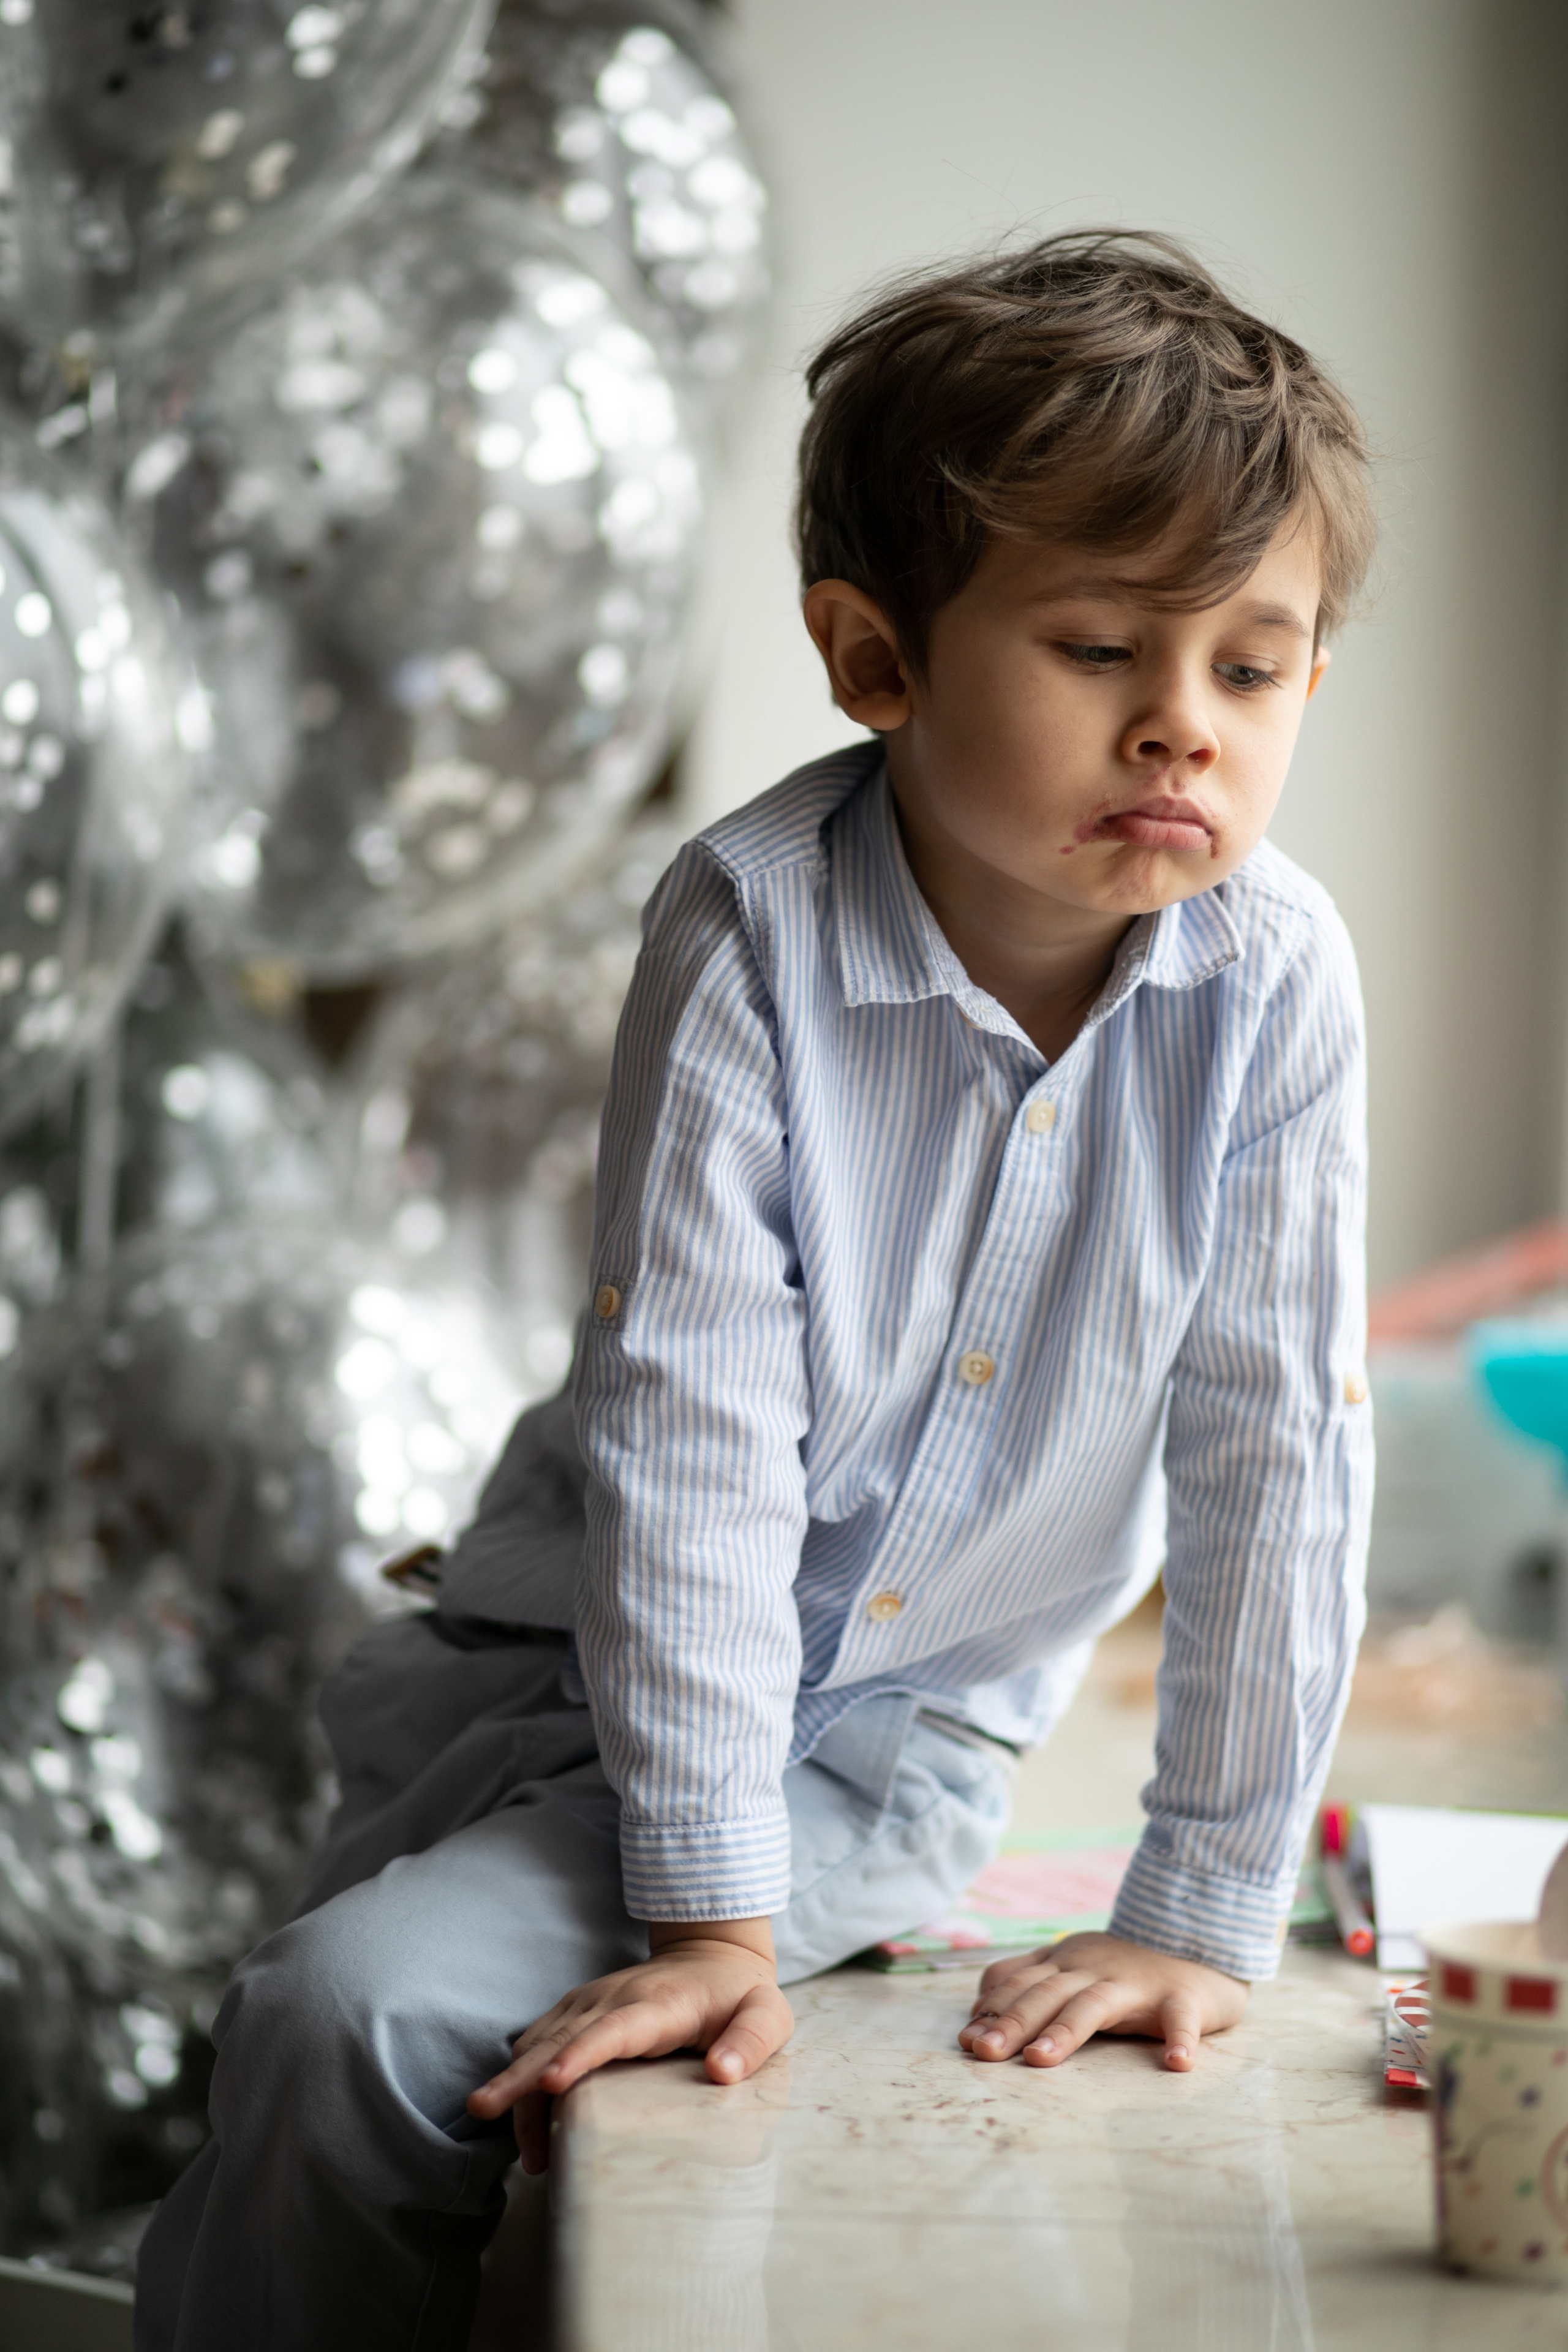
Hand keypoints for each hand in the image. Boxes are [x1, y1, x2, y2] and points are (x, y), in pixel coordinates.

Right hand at [466, 1925, 793, 2171]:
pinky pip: (538, 2037)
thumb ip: (752, 2042)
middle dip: (521, 2075)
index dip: (581, 2056)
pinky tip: (511, 2109)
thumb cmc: (742, 1995)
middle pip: (560, 2037)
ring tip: (494, 2125)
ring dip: (516, 2080)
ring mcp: (591, 2002)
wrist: (714, 1952)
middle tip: (483, 2108)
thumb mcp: (767, 2015)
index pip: (613, 2031)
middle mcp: (614, 1998)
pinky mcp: (579, 2011)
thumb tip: (722, 2073)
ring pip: (540, 2038)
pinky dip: (520, 2068)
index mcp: (659, 2005)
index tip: (551, 2082)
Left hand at [957, 1930, 1246, 2071]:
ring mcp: (1137, 1983)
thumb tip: (977, 2003)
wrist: (1198, 1952)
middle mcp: (1095, 1970)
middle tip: (984, 2052)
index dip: (992, 2010)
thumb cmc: (1125, 1971)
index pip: (1022, 1984)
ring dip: (1067, 2030)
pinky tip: (1176, 2063)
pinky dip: (1181, 2038)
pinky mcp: (1183, 1997)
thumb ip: (1027, 1977)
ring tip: (1040, 2059)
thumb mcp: (1070, 1966)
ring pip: (1096, 2004)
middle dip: (1013, 2022)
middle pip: (1048, 1994)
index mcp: (1067, 1965)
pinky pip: (1182, 2018)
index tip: (965, 2040)